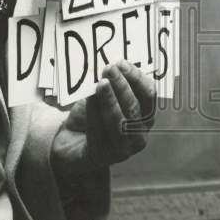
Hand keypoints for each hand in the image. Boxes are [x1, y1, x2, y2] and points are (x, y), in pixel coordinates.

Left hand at [51, 61, 156, 176]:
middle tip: (109, 69)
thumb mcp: (104, 98)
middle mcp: (139, 135)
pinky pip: (100, 132)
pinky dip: (95, 113)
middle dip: (122, 85)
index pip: (148, 95)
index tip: (122, 63)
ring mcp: (123, 149)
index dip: (137, 78)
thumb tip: (111, 66)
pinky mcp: (103, 156)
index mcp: (145, 117)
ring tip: (101, 83)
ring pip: (121, 121)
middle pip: (135, 107)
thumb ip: (111, 85)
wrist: (71, 144)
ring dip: (111, 99)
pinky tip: (90, 99)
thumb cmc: (92, 117)